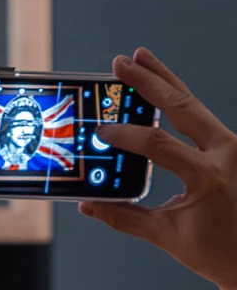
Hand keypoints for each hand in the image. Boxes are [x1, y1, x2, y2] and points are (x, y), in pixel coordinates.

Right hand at [78, 47, 236, 289]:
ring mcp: (232, 145)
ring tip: (140, 56)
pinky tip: (160, 81)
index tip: (102, 131)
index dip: (126, 134)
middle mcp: (226, 154)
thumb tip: (87, 206)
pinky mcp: (232, 144)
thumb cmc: (221, 254)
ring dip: (164, 77)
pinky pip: (201, 112)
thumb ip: (126, 218)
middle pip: (181, 105)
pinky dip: (177, 93)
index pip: (158, 144)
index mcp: (208, 177)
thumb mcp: (171, 238)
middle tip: (120, 63)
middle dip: (147, 81)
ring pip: (193, 101)